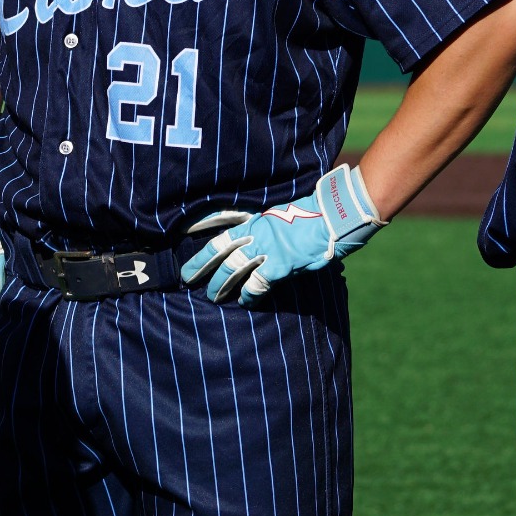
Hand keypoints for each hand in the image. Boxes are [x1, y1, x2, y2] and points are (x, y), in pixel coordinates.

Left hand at [181, 164, 384, 306]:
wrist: (333, 218)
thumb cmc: (310, 216)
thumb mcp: (281, 213)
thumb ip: (263, 225)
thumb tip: (252, 237)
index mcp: (256, 216)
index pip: (221, 218)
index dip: (200, 225)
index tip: (182, 232)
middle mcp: (257, 230)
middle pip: (219, 247)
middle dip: (200, 263)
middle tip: (186, 277)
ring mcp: (267, 247)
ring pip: (233, 267)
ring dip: (219, 283)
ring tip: (211, 296)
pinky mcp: (280, 265)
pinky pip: (256, 284)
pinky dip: (248, 295)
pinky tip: (244, 301)